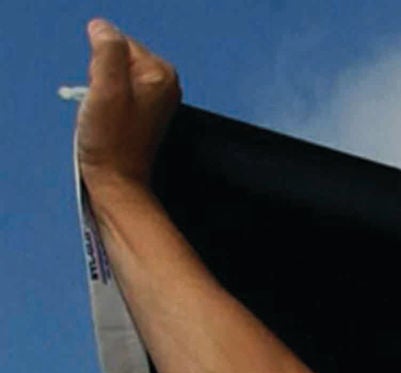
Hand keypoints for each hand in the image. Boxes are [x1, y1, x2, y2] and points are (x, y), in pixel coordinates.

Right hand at [76, 19, 179, 190]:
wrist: (116, 180)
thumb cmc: (111, 140)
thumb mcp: (105, 87)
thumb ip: (107, 50)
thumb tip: (103, 29)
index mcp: (161, 74)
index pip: (117, 42)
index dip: (99, 64)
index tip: (105, 90)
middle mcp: (164, 84)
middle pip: (115, 57)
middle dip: (101, 76)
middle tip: (105, 105)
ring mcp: (154, 98)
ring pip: (111, 74)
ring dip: (100, 89)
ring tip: (107, 114)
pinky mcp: (142, 111)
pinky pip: (113, 90)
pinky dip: (103, 100)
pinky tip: (108, 120)